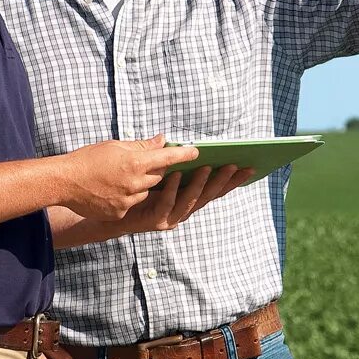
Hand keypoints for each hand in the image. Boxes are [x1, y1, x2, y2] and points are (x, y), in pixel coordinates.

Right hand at [57, 134, 198, 220]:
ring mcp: (128, 200)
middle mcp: (136, 183)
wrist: (62, 182)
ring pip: (146, 192)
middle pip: (159, 176)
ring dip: (140, 185)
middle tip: (143, 162)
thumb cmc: (87, 159)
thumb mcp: (114, 146)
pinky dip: (126, 197)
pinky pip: (132, 204)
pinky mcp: (120, 213)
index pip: (168, 157)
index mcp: (135, 162)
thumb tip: (162, 140)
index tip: (196, 152)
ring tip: (119, 177)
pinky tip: (110, 190)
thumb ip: (141, 146)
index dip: (184, 154)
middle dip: (155, 169)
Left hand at [114, 163, 254, 233]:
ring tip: (207, 166)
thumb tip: (168, 137)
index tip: (250, 167)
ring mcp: (170, 218)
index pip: (215, 189)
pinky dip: (172, 189)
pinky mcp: (155, 221)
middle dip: (223, 180)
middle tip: (234, 164)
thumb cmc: (133, 192)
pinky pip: (166, 203)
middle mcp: (183, 211)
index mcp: (187, 199)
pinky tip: (175, 174)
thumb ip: (163, 159)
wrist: (108, 215)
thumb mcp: (153, 172)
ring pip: (191, 201)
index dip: (233, 180)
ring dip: (200, 184)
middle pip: (209, 196)